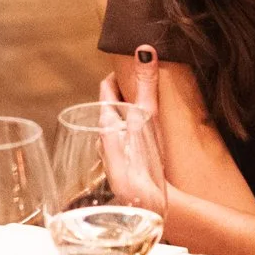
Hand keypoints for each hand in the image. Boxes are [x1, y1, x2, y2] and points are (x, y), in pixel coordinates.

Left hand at [93, 72, 166, 210]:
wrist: (144, 204)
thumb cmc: (141, 161)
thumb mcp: (145, 118)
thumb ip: (146, 85)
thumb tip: (143, 50)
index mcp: (106, 122)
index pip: (106, 89)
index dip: (117, 75)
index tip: (129, 65)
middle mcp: (105, 138)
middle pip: (112, 108)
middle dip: (126, 94)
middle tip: (144, 82)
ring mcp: (114, 155)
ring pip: (120, 127)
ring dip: (131, 115)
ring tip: (149, 107)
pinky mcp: (125, 169)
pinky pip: (128, 143)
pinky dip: (136, 133)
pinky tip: (149, 138)